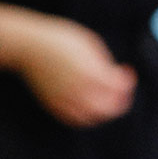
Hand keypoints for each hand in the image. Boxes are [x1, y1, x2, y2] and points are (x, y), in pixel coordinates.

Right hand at [17, 16, 137, 127]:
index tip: (128, 72)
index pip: (119, 87)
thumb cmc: (60, 39)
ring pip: (92, 117)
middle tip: (124, 91)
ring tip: (109, 101)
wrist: (30, 46)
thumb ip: (104, 63)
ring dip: (105, 111)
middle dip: (121, 100)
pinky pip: (73, 119)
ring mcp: (65, 100)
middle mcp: (79, 90)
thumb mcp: (89, 44)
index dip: (128, 81)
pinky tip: (90, 108)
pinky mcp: (53, 104)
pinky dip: (86, 117)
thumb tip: (114, 75)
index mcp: (91, 73)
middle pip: (109, 107)